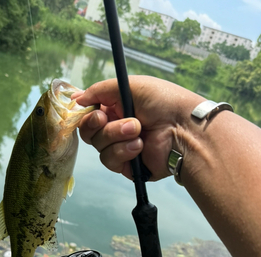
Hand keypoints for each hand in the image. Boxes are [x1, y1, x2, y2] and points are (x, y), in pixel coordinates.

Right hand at [74, 76, 203, 180]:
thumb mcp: (131, 85)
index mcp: (118, 108)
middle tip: (109, 119)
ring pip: (99, 147)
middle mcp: (117, 128)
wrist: (184, 129)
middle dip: (99, 125)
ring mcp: (122, 148)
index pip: (90, 114)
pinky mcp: (127, 166)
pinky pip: (110, 161)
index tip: (94, 111)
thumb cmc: (163, 102)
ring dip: (115, 136)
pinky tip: (140, 146)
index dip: (87, 114)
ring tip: (138, 131)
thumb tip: (76, 99)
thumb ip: (100, 90)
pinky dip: (123, 152)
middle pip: (89, 132)